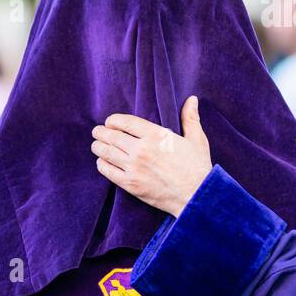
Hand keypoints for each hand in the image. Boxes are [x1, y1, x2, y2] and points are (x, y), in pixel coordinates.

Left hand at [91, 95, 211, 216]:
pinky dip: (101, 164)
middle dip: (101, 132)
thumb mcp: (197, 140)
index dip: (113, 120)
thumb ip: (190, 118)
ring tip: (97, 145)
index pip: (125, 122)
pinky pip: (107, 170)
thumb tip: (192, 98)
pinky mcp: (130, 184)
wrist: (197, 196)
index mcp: (156, 135)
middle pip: (111, 136)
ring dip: (98, 146)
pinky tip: (102, 162)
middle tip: (97, 132)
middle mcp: (141, 149)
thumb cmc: (198, 167)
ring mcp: (134, 167)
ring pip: (105, 152)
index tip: (110, 122)